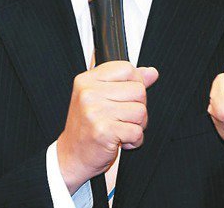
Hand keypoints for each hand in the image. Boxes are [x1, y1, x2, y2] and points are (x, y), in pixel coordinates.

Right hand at [57, 61, 158, 193]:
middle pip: (138, 90)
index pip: (126, 68)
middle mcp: (88, 93)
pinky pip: (137, 131)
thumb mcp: (101, 97)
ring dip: (137, 125)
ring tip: (121, 128)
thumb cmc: (86, 127)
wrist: (72, 155)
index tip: (127, 96)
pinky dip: (135, 140)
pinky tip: (121, 140)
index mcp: (87, 80)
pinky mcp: (103, 131)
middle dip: (138, 107)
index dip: (135, 83)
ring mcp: (95, 112)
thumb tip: (151, 73)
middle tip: (123, 117)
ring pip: (141, 111)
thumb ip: (126, 82)